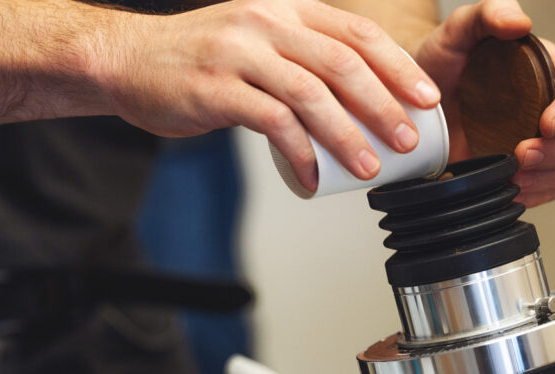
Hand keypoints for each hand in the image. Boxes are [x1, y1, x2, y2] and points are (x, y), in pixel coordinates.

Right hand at [98, 0, 441, 192]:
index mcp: (285, 9)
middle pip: (342, 62)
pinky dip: (298, 153)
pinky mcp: (216, 88)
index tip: (426, 97)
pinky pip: (271, 123)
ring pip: (311, 95)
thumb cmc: (199, 60)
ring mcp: (240, 54)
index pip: (356, 32)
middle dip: (384, 104)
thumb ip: (301, 57)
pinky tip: (312, 176)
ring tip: (369, 166)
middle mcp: (266, 23)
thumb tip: (357, 100)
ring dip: (347, 135)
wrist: (128, 60)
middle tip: (408, 138)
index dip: (397, 65)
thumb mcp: (256, 39)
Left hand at [412, 0, 554, 206]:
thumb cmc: (437, 64)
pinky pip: (552, 188)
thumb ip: (488, 14)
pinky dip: (538, 194)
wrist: (412, 105)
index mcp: (547, 71)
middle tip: (522, 156)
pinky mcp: (526, 169)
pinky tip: (513, 190)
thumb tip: (520, 22)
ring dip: (552, 176)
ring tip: (516, 178)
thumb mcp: (457, 32)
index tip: (547, 123)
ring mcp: (541, 141)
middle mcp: (551, 107)